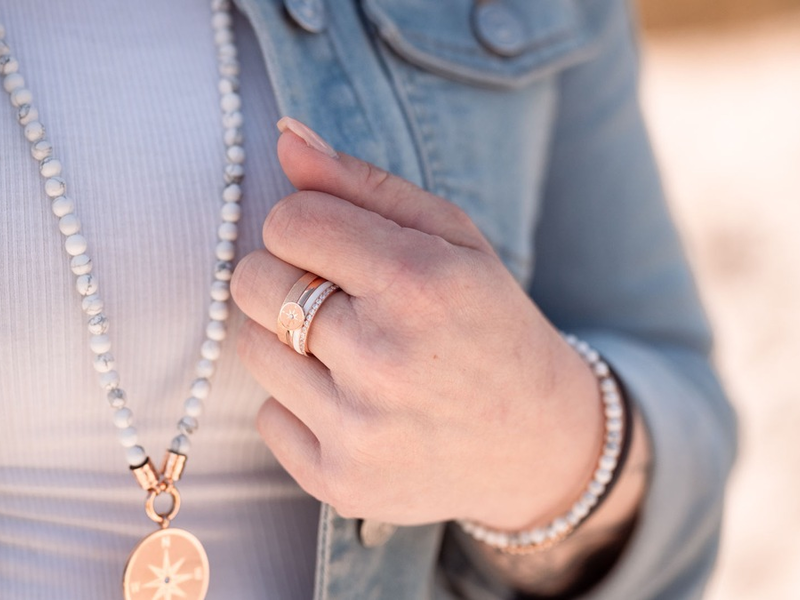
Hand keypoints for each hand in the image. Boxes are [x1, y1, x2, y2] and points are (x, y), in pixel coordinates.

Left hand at [231, 118, 603, 529]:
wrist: (537, 442)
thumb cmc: (492, 325)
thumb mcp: (454, 239)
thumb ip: (365, 183)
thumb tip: (285, 138)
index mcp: (419, 283)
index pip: (290, 221)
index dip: (305, 225)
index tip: (333, 244)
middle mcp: (384, 360)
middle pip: (252, 282)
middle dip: (283, 276)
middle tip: (339, 297)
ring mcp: (359, 430)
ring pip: (250, 348)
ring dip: (287, 339)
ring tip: (349, 351)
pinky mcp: (339, 481)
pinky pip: (265, 417)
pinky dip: (299, 403)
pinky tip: (353, 404)